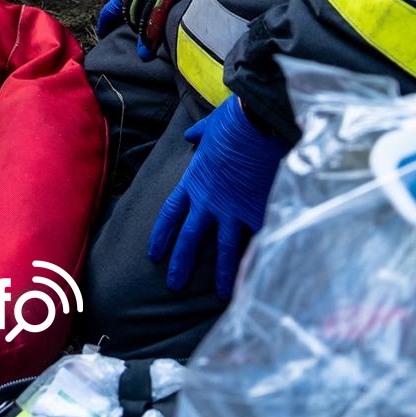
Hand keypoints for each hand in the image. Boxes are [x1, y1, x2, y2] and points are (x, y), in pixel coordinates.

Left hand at [148, 96, 287, 295]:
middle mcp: (208, 200)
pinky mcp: (257, 211)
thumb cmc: (234, 121)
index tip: (154, 254)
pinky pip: (256, 239)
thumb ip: (199, 136)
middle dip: (180, 263)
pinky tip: (260, 275)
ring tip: (222, 295)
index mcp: (193, 181)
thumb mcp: (209, 127)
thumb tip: (191, 135)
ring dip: (222, 274)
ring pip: (223, 249)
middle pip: (189, 238)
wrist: (259, 123)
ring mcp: (232, 209)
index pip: (170, 214)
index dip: (161, 235)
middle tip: (173, 285)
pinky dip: (258, 256)